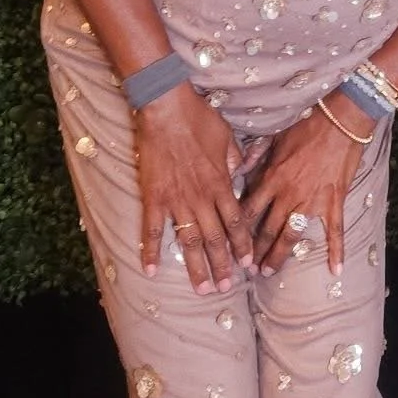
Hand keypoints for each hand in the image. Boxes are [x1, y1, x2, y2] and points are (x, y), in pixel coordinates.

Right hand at [135, 82, 254, 293]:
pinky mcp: (154, 197)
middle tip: (226, 288)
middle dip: (222, 265)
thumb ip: (236, 158)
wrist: (166, 108)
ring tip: (201, 289)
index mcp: (221, 184)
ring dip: (196, 267)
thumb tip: (243, 171)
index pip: (236, 222)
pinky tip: (150, 271)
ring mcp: (177, 200)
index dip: (241, 245)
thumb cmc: (198, 118)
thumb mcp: (227, 136)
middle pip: (215, 238)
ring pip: (188, 241)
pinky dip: (151, 251)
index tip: (247, 264)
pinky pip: (153, 229)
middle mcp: (202, 197)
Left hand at [241, 101, 367, 276]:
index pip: (250, 210)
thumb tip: (238, 170)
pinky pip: (335, 231)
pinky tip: (335, 269)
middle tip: (248, 269)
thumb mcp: (275, 136)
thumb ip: (256, 155)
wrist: (341, 120)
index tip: (232, 244)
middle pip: (267, 229)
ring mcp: (312, 200)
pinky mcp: (334, 201)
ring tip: (269, 271)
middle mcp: (289, 194)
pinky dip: (336, 251)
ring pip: (291, 235)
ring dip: (279, 255)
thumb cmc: (308, 124)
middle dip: (256, 251)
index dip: (239, 230)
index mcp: (273, 177)